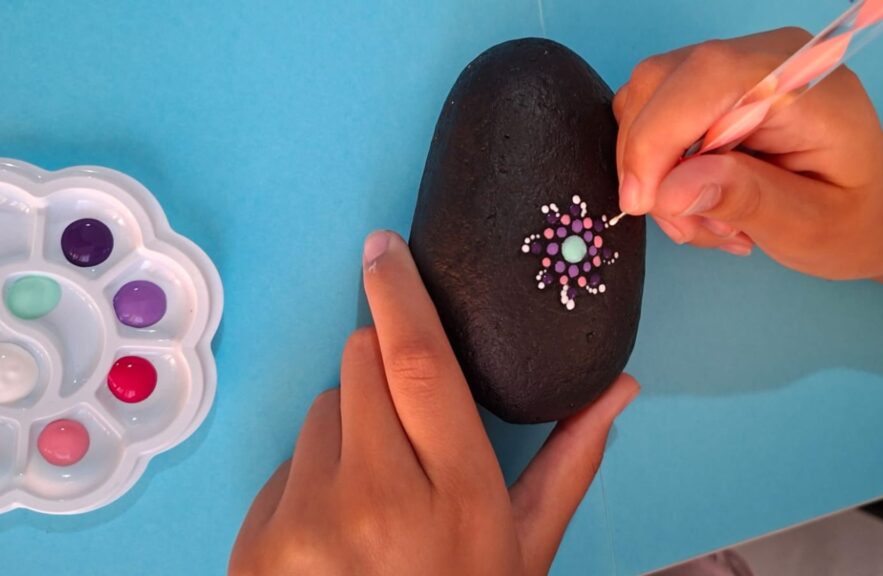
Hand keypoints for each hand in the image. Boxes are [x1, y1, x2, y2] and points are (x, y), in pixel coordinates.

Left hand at [229, 231, 640, 575]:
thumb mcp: (525, 548)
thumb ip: (570, 463)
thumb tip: (620, 387)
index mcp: (459, 497)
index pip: (421, 365)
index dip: (400, 295)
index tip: (383, 249)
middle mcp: (379, 500)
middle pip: (362, 366)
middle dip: (380, 361)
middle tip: (402, 413)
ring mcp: (311, 519)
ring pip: (324, 409)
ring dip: (349, 425)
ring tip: (374, 489)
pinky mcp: (261, 535)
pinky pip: (287, 461)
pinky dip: (313, 472)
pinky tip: (336, 523)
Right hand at [613, 27, 882, 280]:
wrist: (875, 211)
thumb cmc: (855, 218)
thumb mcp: (810, 226)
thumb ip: (745, 200)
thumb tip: (670, 189)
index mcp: (805, 83)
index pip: (707, 78)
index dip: (658, 136)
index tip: (644, 201)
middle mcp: (768, 58)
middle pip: (661, 82)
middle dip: (648, 162)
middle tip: (685, 223)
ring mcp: (737, 67)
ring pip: (646, 100)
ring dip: (653, 170)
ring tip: (702, 217)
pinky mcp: (713, 87)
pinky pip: (654, 114)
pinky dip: (658, 165)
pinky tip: (697, 197)